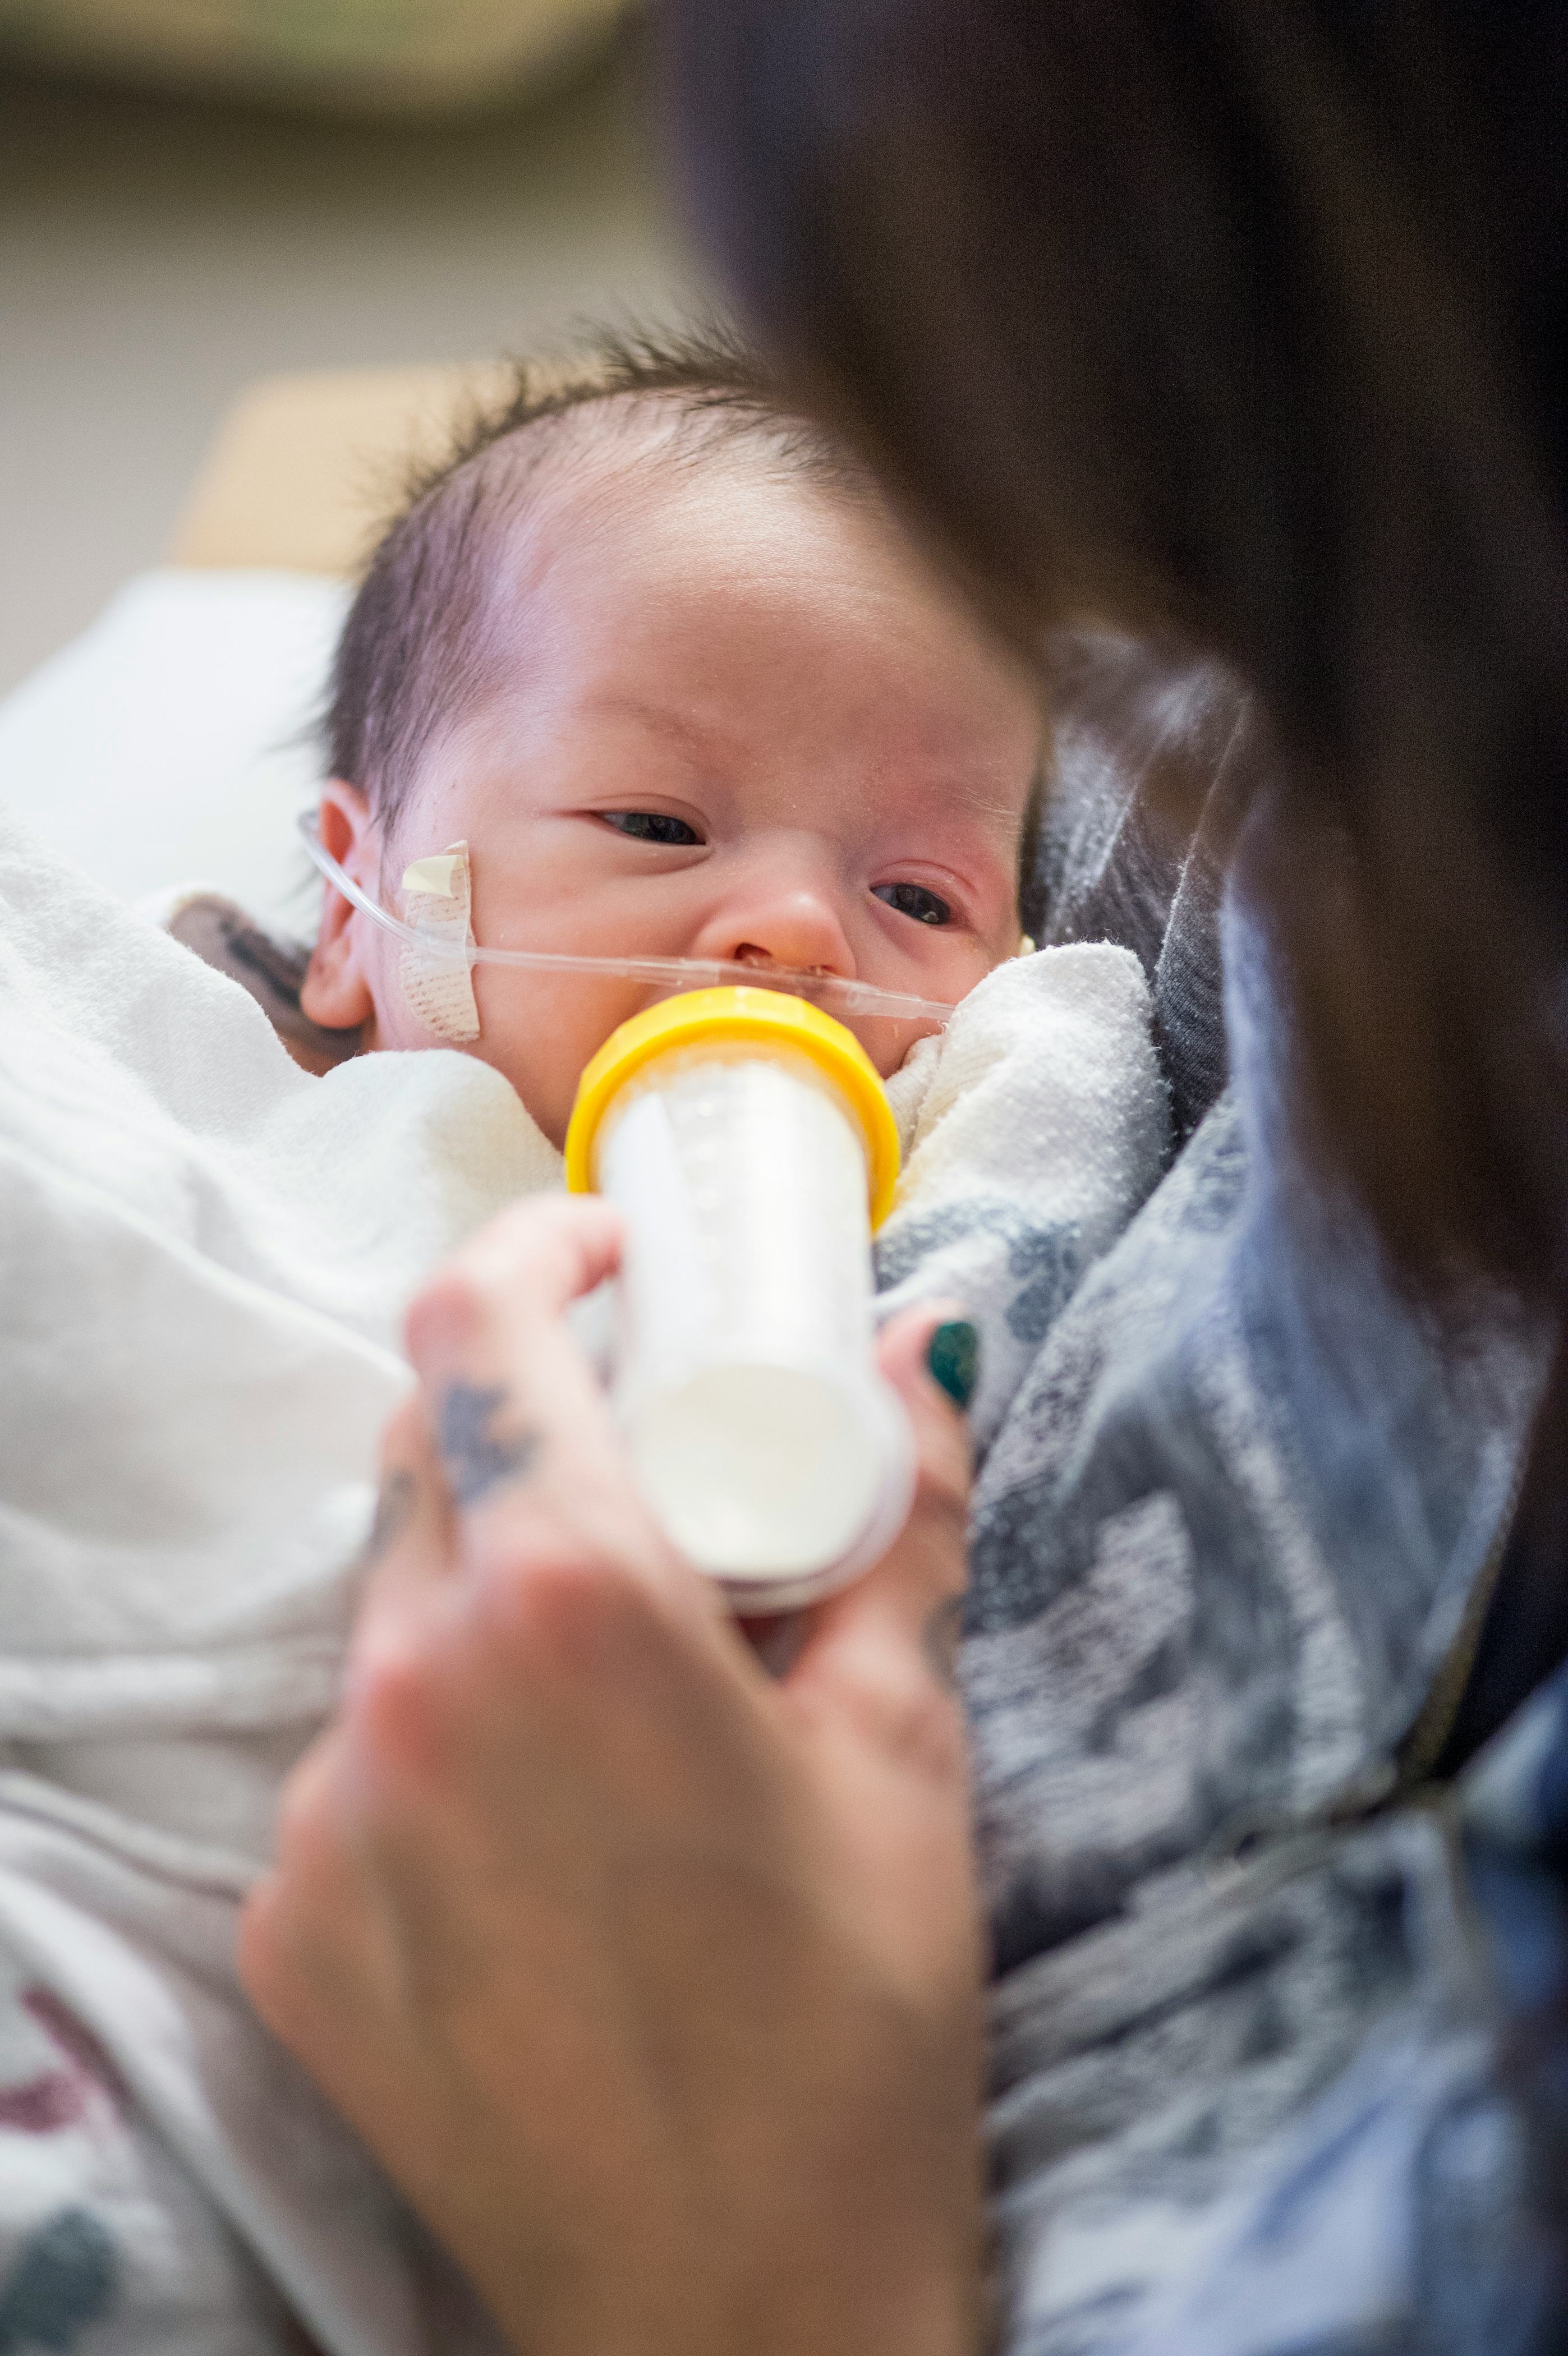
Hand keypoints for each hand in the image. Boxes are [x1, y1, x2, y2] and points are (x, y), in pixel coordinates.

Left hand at [239, 1197, 984, 2355]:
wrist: (743, 2304)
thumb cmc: (853, 2018)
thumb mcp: (905, 1745)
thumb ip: (904, 1514)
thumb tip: (928, 1344)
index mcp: (571, 1604)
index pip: (478, 1321)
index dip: (537, 1245)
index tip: (609, 1252)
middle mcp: (413, 1683)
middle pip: (428, 1450)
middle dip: (530, 1416)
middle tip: (645, 1473)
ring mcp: (327, 1810)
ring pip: (386, 1604)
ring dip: (484, 1583)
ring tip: (612, 1678)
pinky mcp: (287, 1920)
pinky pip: (348, 1754)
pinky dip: (436, 1730)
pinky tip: (540, 1815)